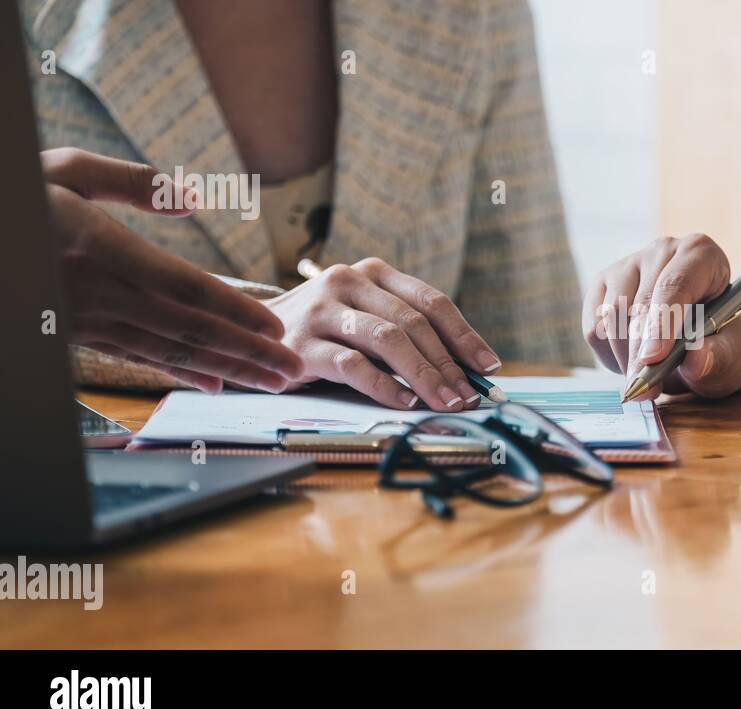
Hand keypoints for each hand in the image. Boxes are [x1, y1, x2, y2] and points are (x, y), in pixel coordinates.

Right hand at [42, 147, 303, 392]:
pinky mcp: (78, 335)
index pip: (184, 287)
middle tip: (293, 369)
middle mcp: (100, 292)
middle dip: (247, 352)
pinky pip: (139, 357)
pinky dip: (182, 371)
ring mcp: (88, 319)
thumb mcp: (65, 171)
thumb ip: (133, 183)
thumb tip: (192, 198)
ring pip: (170, 350)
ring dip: (227, 368)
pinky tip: (217, 382)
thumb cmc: (19, 196)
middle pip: (189, 329)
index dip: (234, 310)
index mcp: (104, 249)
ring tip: (272, 381)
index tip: (276, 325)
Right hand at [264, 257, 501, 410]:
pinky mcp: (301, 344)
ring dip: (423, 375)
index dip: (465, 336)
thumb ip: (406, 333)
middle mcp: (348, 282)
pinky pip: (352, 365)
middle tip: (469, 395)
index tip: (488, 367)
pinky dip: (384, 385)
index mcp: (374, 273)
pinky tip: (405, 401)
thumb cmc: (325, 332)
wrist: (252, 333)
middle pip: (413, 323)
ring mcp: (322, 310)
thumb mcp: (366, 318)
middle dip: (447, 364)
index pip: (432, 302)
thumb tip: (465, 372)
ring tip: (445, 401)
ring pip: (387, 340)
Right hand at [582, 234, 740, 399]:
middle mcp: (663, 251)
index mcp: (702, 255)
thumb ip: (719, 357)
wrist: (701, 340)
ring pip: (611, 318)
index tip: (653, 359)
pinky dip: (608, 354)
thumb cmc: (720, 343)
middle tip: (644, 389)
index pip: (675, 285)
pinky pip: (593, 328)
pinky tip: (631, 359)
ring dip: (624, 357)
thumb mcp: (731, 354)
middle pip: (640, 305)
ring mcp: (628, 264)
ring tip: (647, 373)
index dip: (662, 323)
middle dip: (639, 354)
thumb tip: (697, 360)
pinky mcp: (602, 284)